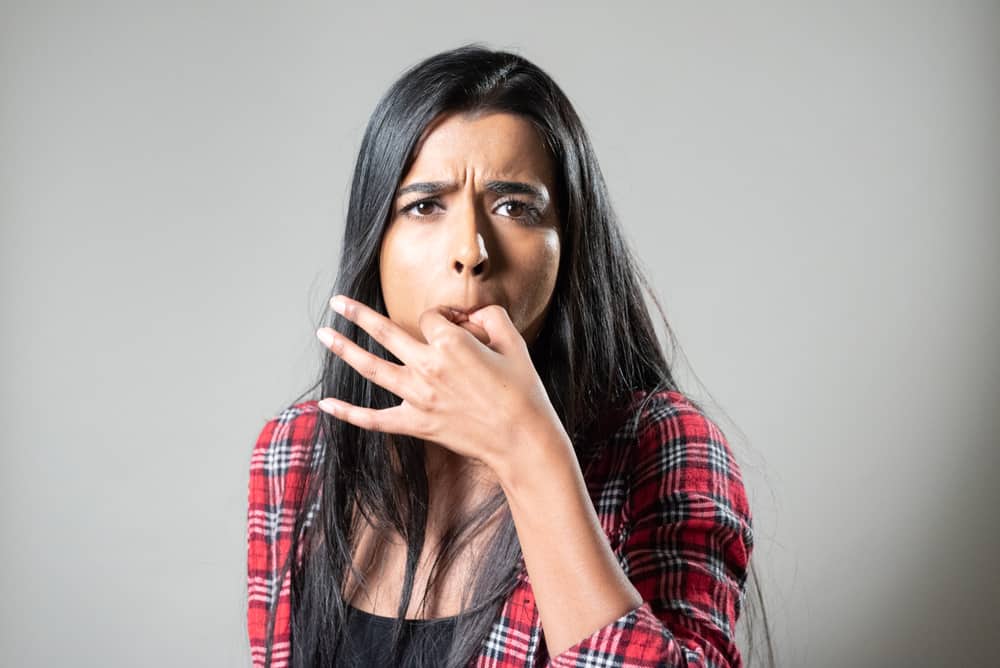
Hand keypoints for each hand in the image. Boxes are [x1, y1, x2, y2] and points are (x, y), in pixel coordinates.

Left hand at [315, 295, 568, 479]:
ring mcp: (418, 397)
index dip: (444, 317)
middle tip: (337, 302)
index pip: (432, 317)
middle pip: (385, 332)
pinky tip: (325, 403)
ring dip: (344, 349)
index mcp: (451, 343)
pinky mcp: (416, 423)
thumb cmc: (521, 390)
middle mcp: (428, 366)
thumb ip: (490, 316)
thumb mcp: (513, 342)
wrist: (521, 438)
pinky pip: (374, 419)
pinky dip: (348, 412)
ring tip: (324, 333)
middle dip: (357, 314)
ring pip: (371, 367)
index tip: (459, 326)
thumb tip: (470, 315)